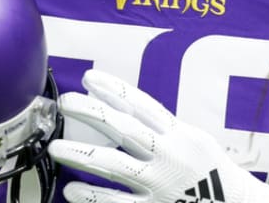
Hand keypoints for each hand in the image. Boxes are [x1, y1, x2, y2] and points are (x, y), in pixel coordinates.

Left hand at [48, 69, 268, 202]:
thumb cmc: (213, 175)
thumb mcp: (196, 142)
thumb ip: (163, 130)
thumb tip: (125, 111)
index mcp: (180, 135)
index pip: (142, 106)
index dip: (115, 89)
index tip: (90, 77)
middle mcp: (169, 156)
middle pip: (124, 129)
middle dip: (93, 114)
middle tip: (65, 102)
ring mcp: (160, 185)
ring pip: (114, 166)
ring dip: (81, 155)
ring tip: (54, 148)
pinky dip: (93, 196)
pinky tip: (71, 190)